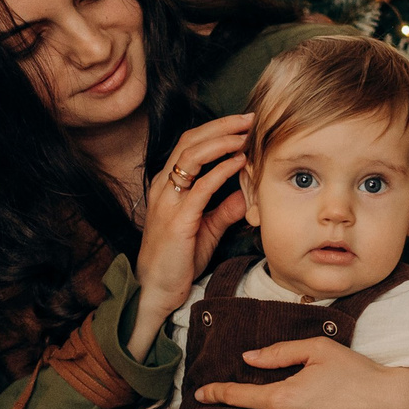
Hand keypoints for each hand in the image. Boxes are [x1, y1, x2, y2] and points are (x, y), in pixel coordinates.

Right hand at [130, 115, 253, 355]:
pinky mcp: (178, 220)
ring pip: (191, 156)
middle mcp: (163, 187)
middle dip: (221, 126)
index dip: (215, 130)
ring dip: (221, 141)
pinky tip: (239, 162)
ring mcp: (168, 202)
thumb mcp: (207, 228)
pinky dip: (221, 170)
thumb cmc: (179, 259)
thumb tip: (248, 192)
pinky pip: (201, 187)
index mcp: (167, 186)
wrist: (159, 290)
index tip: (243, 124)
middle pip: (189, 141)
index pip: (189, 144)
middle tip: (250, 118)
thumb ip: (225, 209)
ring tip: (245, 134)